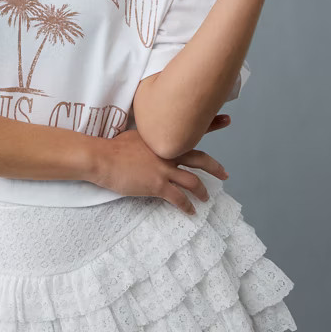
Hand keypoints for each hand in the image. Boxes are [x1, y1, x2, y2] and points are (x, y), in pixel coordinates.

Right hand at [93, 128, 228, 214]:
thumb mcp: (136, 134)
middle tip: (225, 174)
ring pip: (193, 181)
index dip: (212, 124)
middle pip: (200, 159)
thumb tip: (153, 139)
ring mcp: (164, 169)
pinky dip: (187, 206)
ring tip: (206, 198)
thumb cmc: (114, 147)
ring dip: (202, 192)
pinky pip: (179, 198)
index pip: (192, 130)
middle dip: (215, 167)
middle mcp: (168, 152)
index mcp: (164, 138)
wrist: (103, 158)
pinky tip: (191, 212)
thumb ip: (150, 138)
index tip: (227, 120)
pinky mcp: (158, 185)